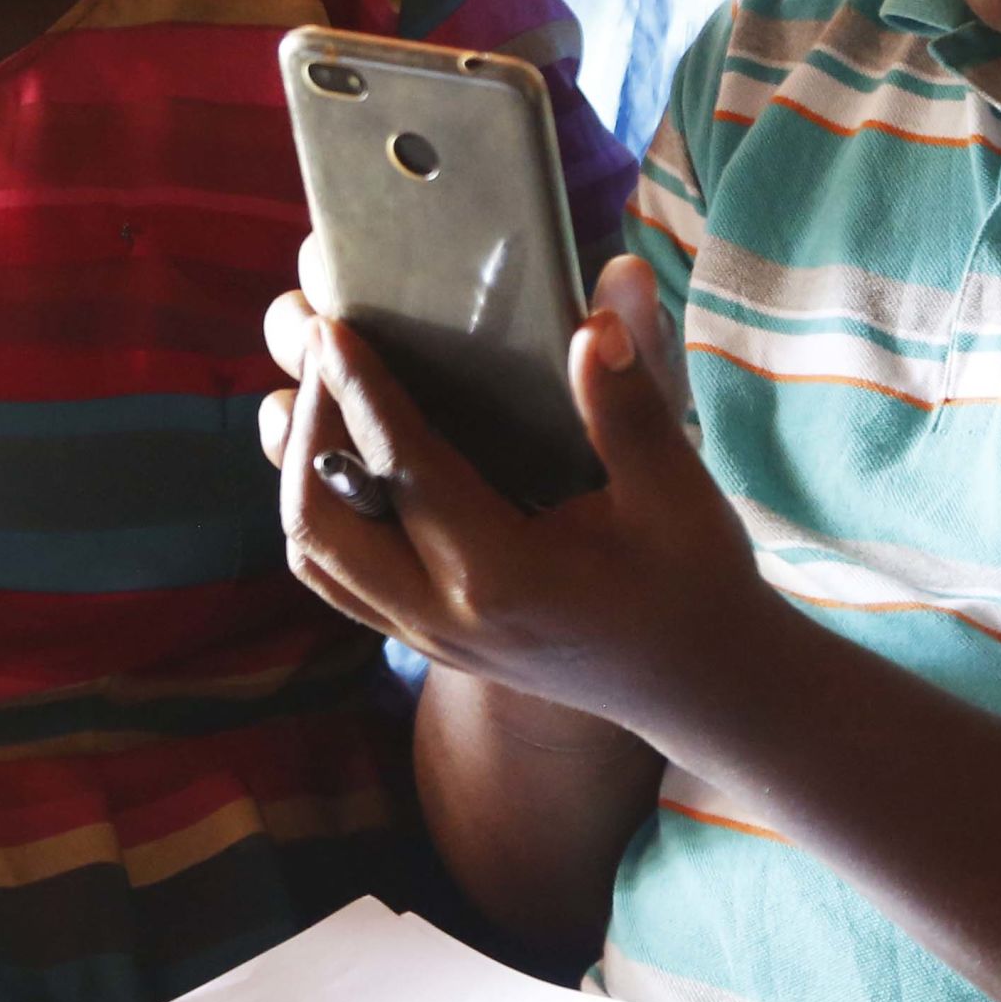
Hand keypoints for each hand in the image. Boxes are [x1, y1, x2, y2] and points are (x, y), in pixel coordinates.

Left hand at [258, 247, 774, 742]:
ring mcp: (427, 639)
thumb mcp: (679, 492)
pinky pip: (337, 578)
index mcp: (500, 576)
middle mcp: (443, 616)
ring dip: (298, 472)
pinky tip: (338, 457)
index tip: (332, 325)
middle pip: (321, 518)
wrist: (702, 687)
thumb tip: (598, 314)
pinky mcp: (426, 642)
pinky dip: (318, 514)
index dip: (358, 391)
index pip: (401, 469)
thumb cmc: (695, 583)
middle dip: (307, 424)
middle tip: (317, 346)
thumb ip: (631, 404)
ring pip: (314, 556)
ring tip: (314, 393)